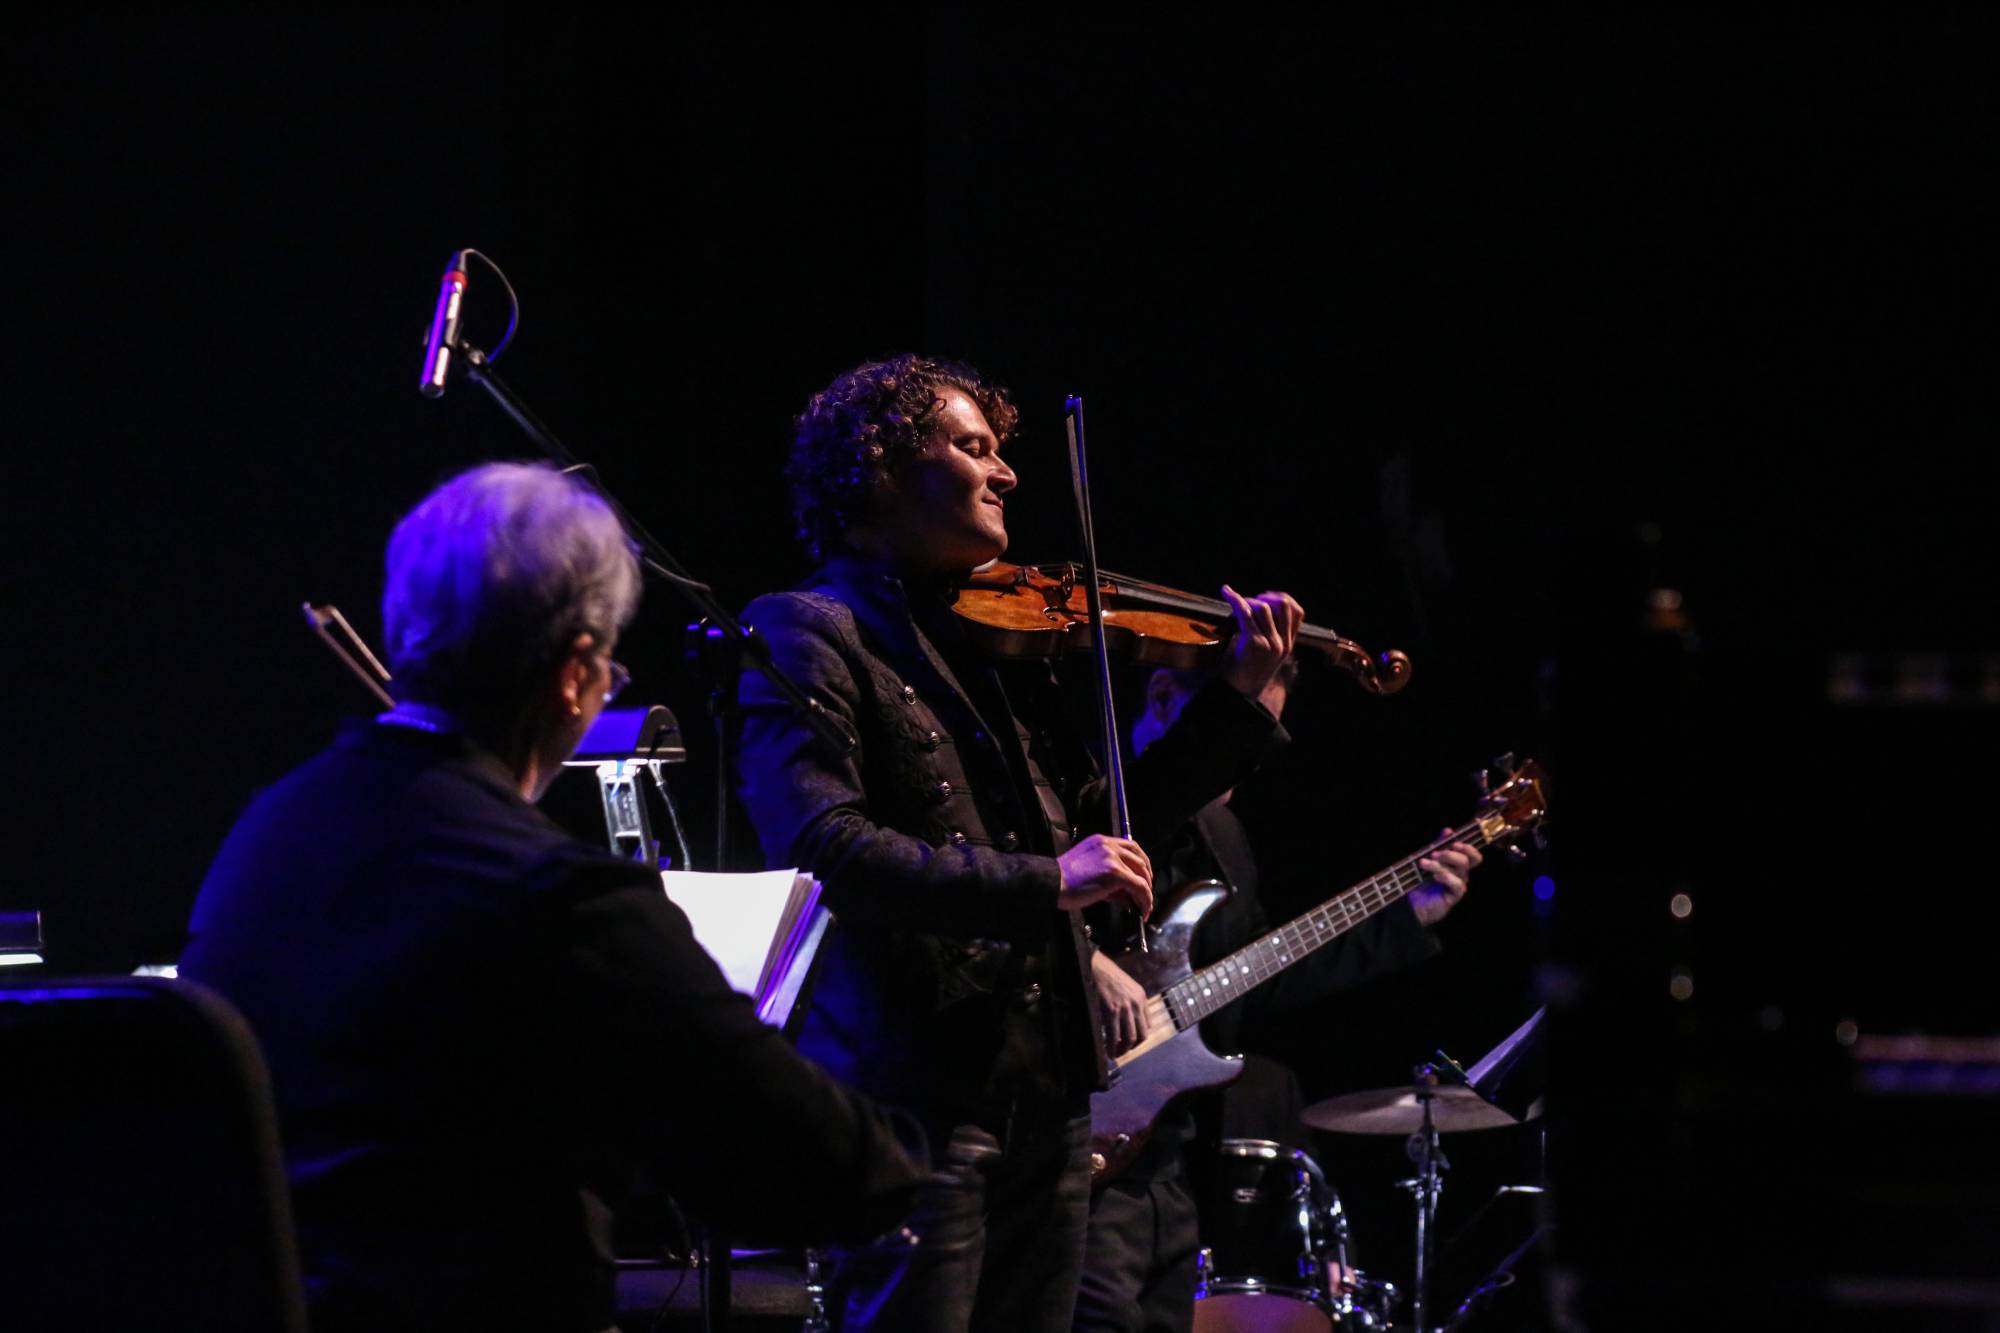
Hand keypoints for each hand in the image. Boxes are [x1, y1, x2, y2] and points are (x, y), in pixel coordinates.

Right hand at [1056, 834, 1153, 919]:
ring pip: (1141, 873)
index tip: (1143, 876)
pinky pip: (1139, 886)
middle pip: (1140, 858)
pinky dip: (1145, 899)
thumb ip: (1109, 878)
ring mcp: (1112, 858)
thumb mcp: (1088, 871)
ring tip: (1145, 905)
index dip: (1141, 862)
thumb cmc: (1064, 881)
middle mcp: (1108, 846)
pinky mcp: (1115, 873)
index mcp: (1100, 842)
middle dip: (1147, 877)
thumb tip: (1128, 895)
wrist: (1051, 883)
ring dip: (1147, 891)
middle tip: (1147, 892)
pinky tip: (1143, 909)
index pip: (1130, 846)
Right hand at [1090, 948, 1149, 1053]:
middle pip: (1142, 1034)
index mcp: (1141, 997)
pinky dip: (1111, 1046)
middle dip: (1133, 1047)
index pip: (1147, 1024)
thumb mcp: (1126, 987)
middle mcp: (1137, 1004)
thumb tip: (1124, 1020)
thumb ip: (1130, 1002)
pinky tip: (1108, 1051)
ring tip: (1115, 1054)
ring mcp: (1126, 1008)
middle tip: (1123, 1051)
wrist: (1095, 965)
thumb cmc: (1107, 974)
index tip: (1131, 1042)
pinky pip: (1114, 1034)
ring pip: (1130, 1038)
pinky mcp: (1112, 1011)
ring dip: (1123, 1050)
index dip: (1140, 1036)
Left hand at [1219, 585, 1302, 699]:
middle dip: (1265, 597)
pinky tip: (1226, 592)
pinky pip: (1245, 612)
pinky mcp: (1254, 644)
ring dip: (1247, 600)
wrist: (1237, 696)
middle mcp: (1283, 644)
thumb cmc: (1245, 674)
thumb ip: (1270, 636)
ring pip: (1263, 607)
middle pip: (1283, 604)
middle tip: (1249, 601)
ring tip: (1236, 605)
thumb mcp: (1265, 656)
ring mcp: (1270, 644)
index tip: (1266, 598)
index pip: (1298, 612)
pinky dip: (1234, 598)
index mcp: (1288, 646)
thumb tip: (1262, 607)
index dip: (1282, 599)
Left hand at [1410, 831, 1481, 926]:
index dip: (1469, 848)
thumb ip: (1439, 845)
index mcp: (1457, 865)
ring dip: (1439, 865)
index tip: (1454, 842)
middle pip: (1467, 861)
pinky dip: (1446, 877)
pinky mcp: (1454, 896)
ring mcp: (1458, 886)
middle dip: (1450, 854)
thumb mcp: (1429, 859)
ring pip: (1459, 871)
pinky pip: (1457, 885)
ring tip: (1423, 864)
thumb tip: (1448, 830)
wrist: (1412, 903)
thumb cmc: (1421, 881)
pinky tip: (1434, 877)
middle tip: (1434, 854)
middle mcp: (1461, 875)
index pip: (1474, 855)